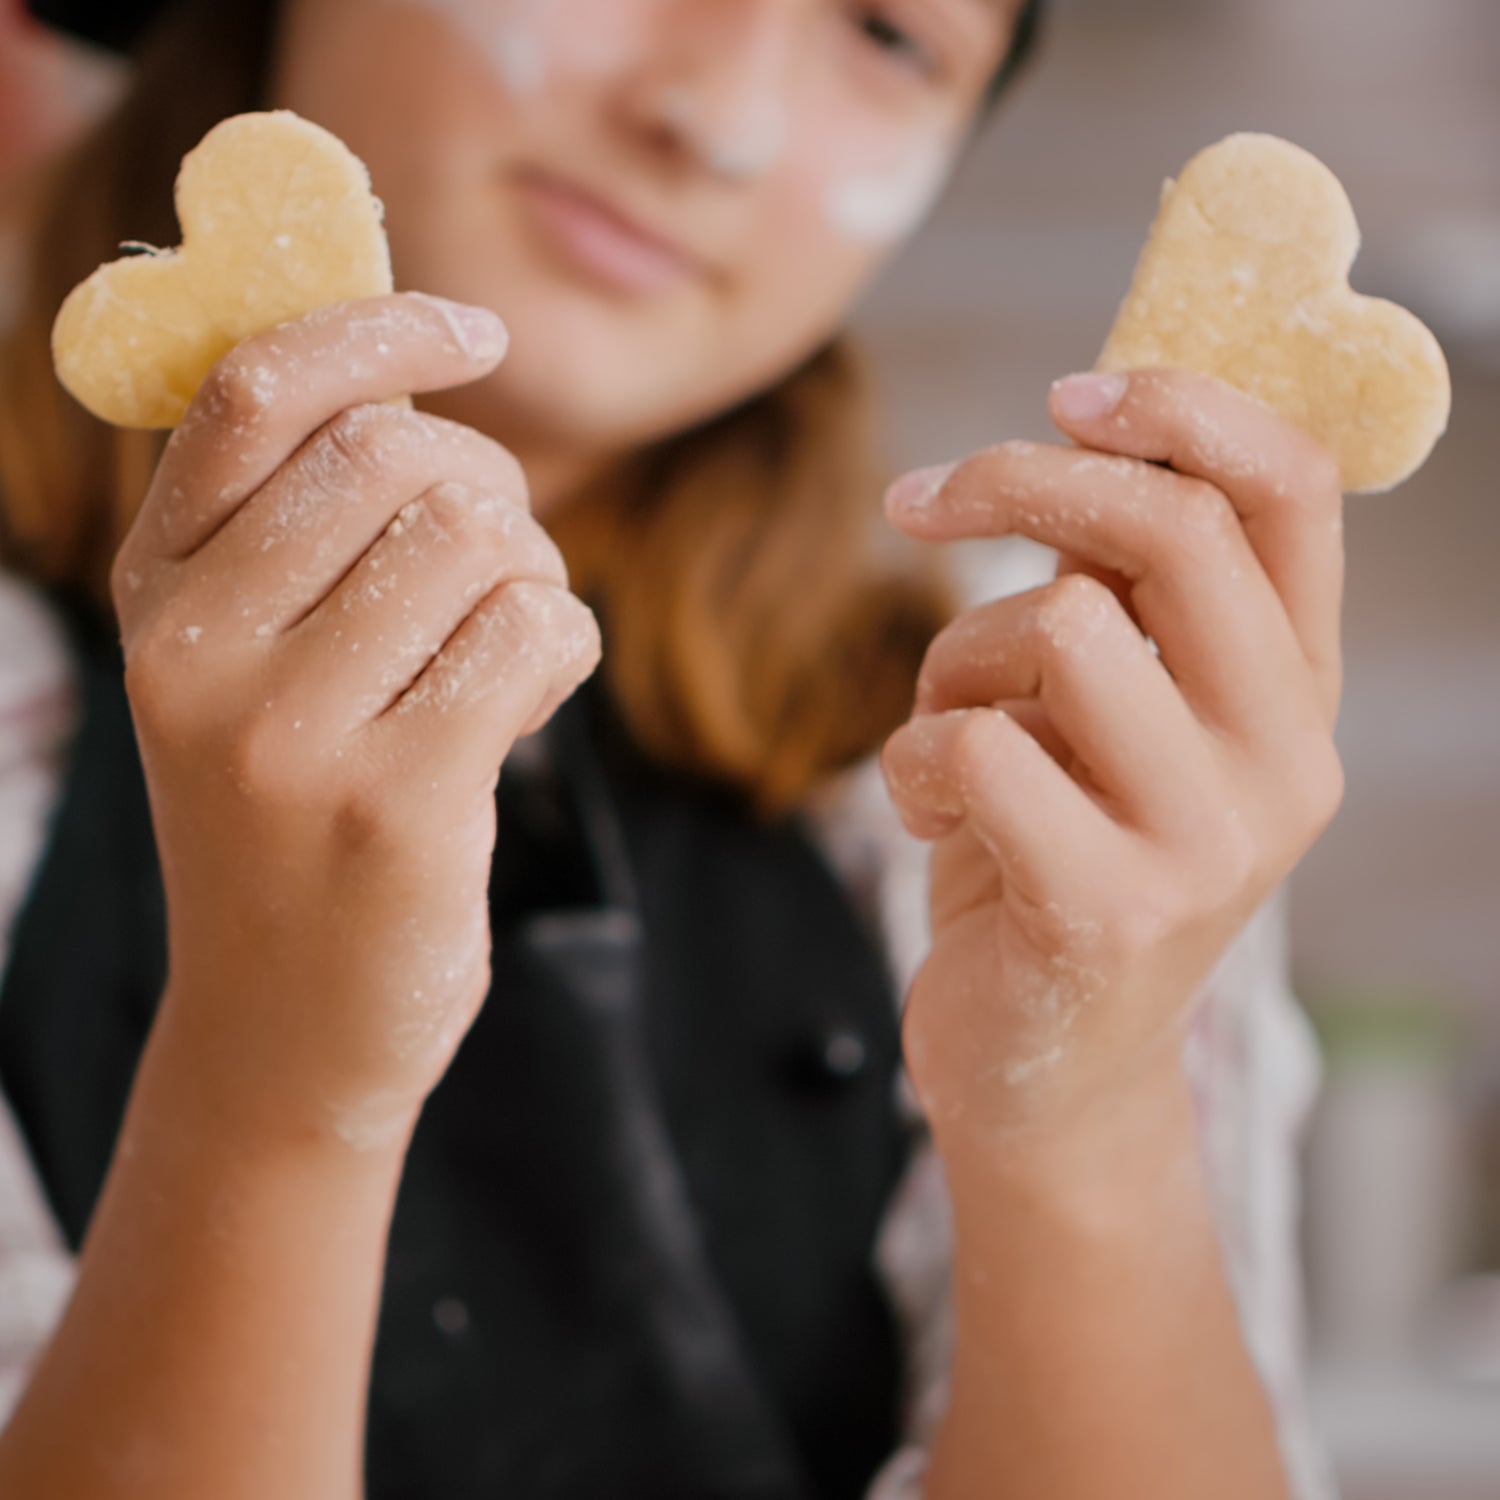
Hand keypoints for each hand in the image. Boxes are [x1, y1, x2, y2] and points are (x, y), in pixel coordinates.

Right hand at [111, 293, 600, 1149]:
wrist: (287, 1032)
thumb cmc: (297, 826)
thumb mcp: (255, 672)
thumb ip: (309, 533)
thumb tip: (420, 375)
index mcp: (157, 594)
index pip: (262, 392)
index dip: (382, 329)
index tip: (477, 334)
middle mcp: (198, 652)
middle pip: (401, 454)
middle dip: (491, 491)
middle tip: (497, 570)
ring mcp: (289, 734)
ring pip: (482, 537)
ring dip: (532, 578)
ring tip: (503, 653)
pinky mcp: (393, 804)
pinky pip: (535, 630)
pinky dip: (563, 646)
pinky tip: (525, 705)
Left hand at [879, 369, 1344, 1155]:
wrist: (1046, 1072)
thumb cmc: (1054, 862)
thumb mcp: (1103, 720)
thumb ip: (1112, 599)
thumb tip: (1068, 441)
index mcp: (1294, 693)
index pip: (1291, 494)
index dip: (1183, 407)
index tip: (1069, 391)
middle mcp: (1285, 762)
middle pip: (1167, 532)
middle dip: (1016, 483)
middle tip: (918, 501)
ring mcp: (1211, 844)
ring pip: (1051, 630)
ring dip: (950, 667)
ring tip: (945, 746)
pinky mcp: (1111, 909)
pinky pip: (973, 747)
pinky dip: (913, 764)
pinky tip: (934, 823)